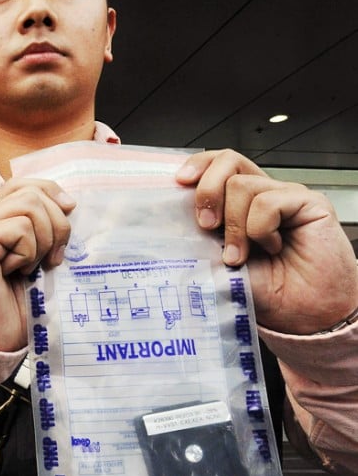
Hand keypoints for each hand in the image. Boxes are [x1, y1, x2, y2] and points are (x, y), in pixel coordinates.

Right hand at [0, 178, 74, 349]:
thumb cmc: (13, 308)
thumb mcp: (38, 260)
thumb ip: (44, 230)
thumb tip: (69, 204)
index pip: (23, 185)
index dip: (50, 191)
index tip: (69, 211)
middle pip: (31, 192)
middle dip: (56, 224)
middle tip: (53, 258)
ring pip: (28, 207)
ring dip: (43, 240)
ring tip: (32, 267)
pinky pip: (19, 229)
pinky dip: (28, 253)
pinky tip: (15, 272)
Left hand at [177, 150, 357, 333]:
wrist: (301, 313)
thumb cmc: (266, 291)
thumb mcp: (217, 263)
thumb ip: (199, 239)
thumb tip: (166, 226)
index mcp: (239, 204)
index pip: (217, 164)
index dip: (199, 165)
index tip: (180, 183)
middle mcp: (262, 194)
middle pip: (227, 161)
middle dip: (207, 192)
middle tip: (206, 226)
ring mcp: (286, 196)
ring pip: (242, 185)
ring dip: (234, 226)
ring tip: (241, 255)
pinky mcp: (309, 203)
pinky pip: (268, 202)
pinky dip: (260, 230)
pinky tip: (273, 248)